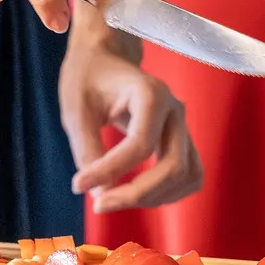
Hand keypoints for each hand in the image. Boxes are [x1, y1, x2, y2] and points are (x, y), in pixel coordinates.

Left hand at [59, 31, 200, 211]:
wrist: (104, 60)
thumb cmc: (87, 78)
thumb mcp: (76, 111)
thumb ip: (88, 151)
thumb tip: (101, 195)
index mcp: (152, 94)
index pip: (140, 145)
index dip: (110, 172)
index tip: (78, 185)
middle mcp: (175, 111)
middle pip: (173, 167)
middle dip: (136, 194)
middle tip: (99, 204)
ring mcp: (183, 127)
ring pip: (186, 177)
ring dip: (153, 198)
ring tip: (115, 198)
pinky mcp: (183, 141)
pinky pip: (188, 176)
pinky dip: (167, 193)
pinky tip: (135, 193)